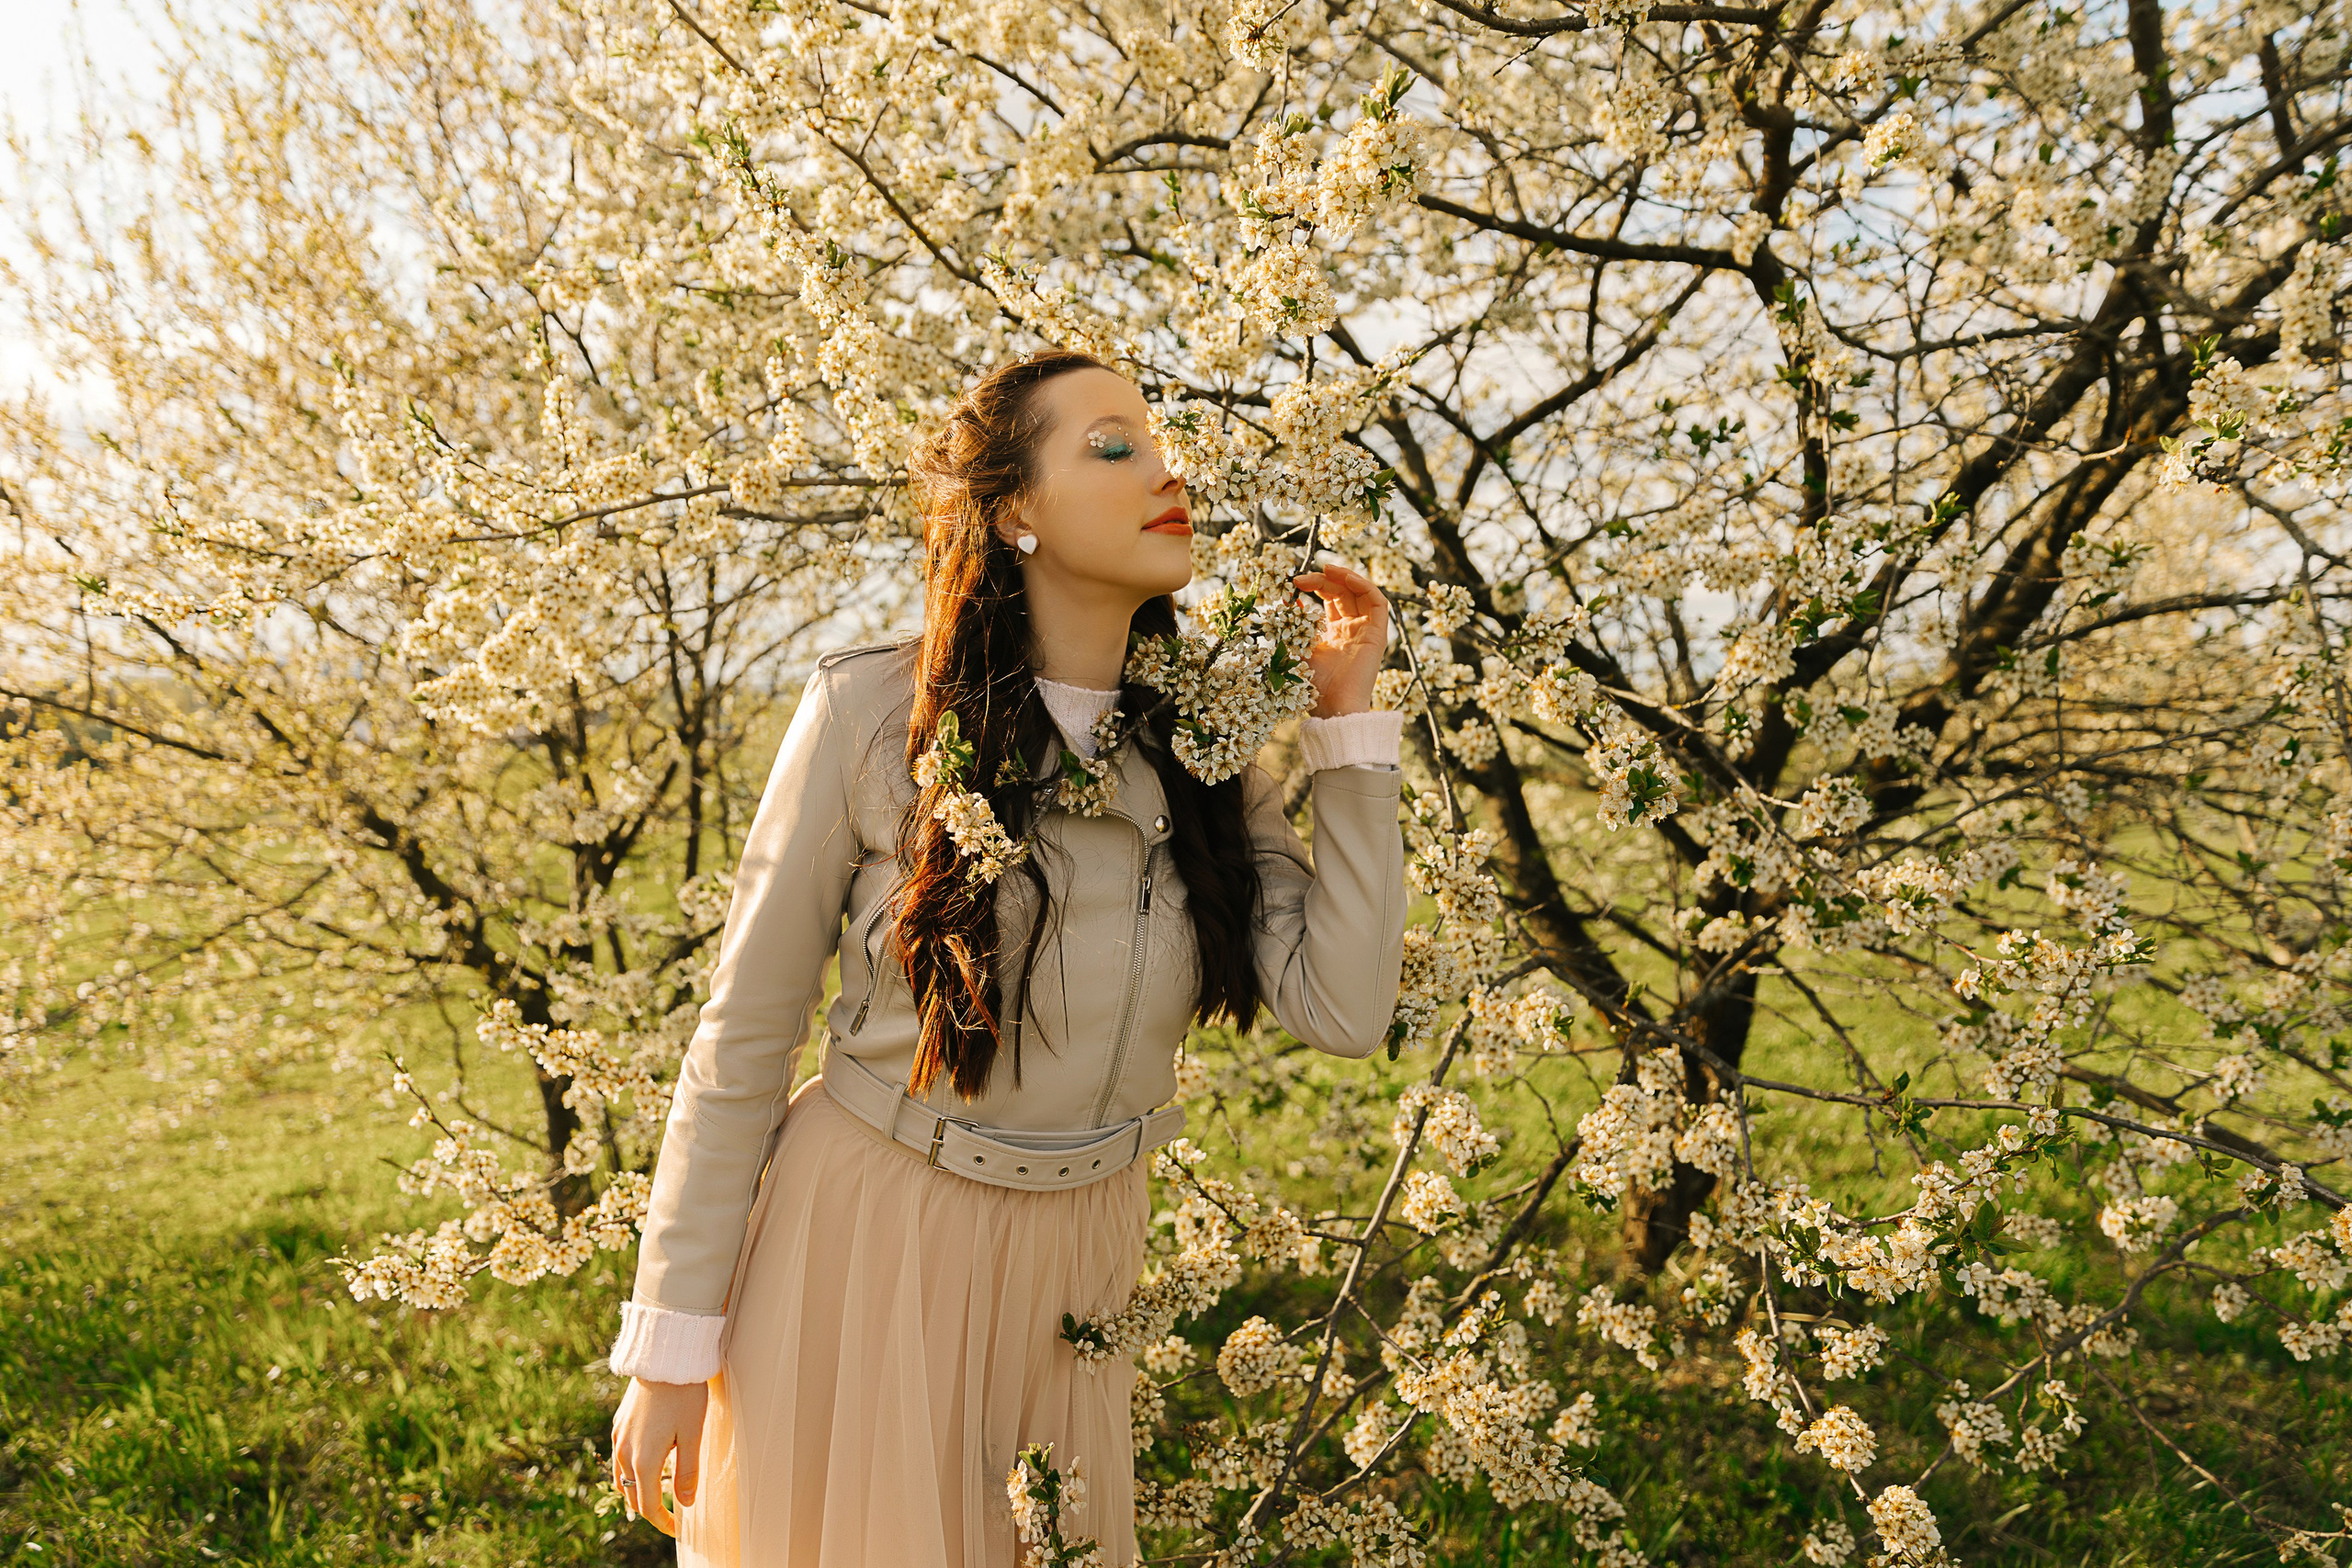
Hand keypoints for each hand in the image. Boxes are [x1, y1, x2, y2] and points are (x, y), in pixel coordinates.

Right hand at [611, 1374, 709, 1536]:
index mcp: (644, 1461)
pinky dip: (631, 1470)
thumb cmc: (684, 1395)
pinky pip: (621, 1458)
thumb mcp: (693, 1435)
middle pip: (633, 1495)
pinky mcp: (619, 1424)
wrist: (664, 1359)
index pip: (648, 1506)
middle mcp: (625, 1453)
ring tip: (657, 1493)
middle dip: (650, 1509)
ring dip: (638, 1490)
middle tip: (670, 1514)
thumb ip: (688, 1472)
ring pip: (623, 1478)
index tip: (677, 1529)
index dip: (662, 1522)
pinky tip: (647, 1464)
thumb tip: (685, 1502)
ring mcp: (619, 1438)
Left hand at [1292, 556, 1389, 717]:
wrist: (1332, 707)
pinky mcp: (1378, 635)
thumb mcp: (1297, 648)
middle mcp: (1352, 629)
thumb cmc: (1313, 686)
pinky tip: (1346, 578)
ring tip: (1326, 569)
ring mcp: (1366, 631)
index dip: (1315, 585)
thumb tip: (1287, 600)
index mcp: (1335, 633)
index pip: (1329, 598)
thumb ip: (1294, 625)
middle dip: (1324, 579)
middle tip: (1302, 578)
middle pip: (1343, 592)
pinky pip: (1379, 603)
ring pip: (1362, 592)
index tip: (1293, 583)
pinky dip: (1365, 586)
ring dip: (1345, 576)